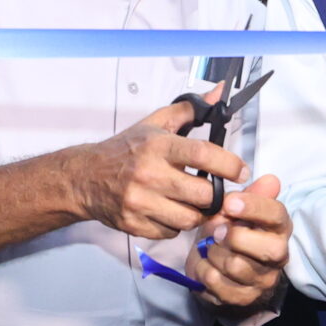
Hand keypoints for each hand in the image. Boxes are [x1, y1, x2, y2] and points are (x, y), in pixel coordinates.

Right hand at [69, 92, 247, 239]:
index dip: (229, 164)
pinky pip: (170, 233)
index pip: (204, 154)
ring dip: (197, 213)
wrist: (85, 177)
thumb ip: (190, 109)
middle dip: (215, 194)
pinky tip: (171, 211)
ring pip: (190, 219)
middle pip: (202, 194)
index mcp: (157, 146)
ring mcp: (140, 202)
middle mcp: (149, 174)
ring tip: (193, 202)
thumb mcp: (155, 123)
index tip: (241, 170)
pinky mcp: (133, 224)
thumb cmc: (125, 150)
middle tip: (216, 190)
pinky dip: (176, 225)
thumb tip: (220, 92)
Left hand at [187, 174, 288, 309]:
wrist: (223, 273)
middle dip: (234, 236)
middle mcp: (278, 255)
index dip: (254, 207)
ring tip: (208, 247)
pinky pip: (218, 283)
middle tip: (215, 230)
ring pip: (236, 265)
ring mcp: (262, 280)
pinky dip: (203, 271)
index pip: (277, 215)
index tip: (229, 202)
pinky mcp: (243, 298)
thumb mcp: (238, 212)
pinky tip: (204, 264)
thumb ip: (251, 195)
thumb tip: (271, 180)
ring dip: (213, 253)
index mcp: (279, 228)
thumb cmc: (232, 234)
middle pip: (266, 248)